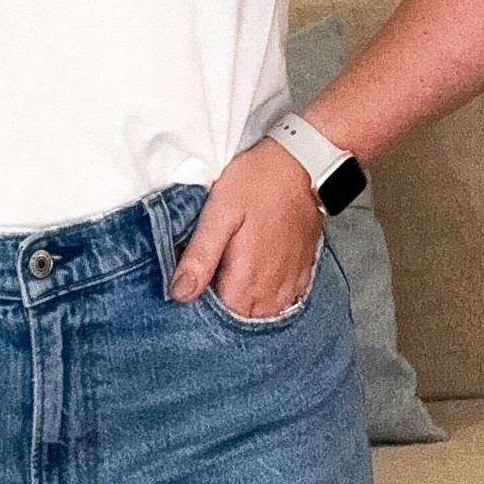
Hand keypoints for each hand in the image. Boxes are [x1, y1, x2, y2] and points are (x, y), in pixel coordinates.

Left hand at [168, 137, 320, 315]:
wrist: (303, 163)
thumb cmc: (259, 182)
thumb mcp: (220, 211)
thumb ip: (201, 256)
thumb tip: (180, 293)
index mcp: (247, 279)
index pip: (219, 319)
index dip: (201, 310)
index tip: (190, 291)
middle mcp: (272, 290)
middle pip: (240, 321)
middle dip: (221, 310)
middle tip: (206, 281)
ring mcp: (291, 283)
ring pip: (262, 315)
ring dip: (244, 306)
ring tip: (229, 280)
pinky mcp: (302, 272)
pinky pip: (283, 303)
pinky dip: (267, 299)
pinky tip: (255, 280)